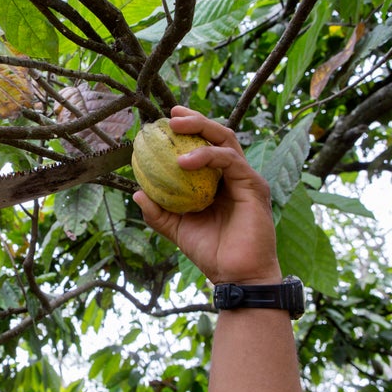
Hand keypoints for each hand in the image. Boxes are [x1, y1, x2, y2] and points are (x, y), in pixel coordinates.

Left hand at [133, 106, 280, 284]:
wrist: (235, 276)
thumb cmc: (211, 253)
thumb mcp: (177, 229)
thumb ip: (159, 211)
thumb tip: (138, 193)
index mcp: (219, 182)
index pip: (205, 147)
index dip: (188, 131)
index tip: (165, 121)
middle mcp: (234, 176)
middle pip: (217, 136)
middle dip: (195, 120)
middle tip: (172, 115)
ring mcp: (246, 179)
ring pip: (226, 141)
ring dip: (200, 129)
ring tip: (175, 127)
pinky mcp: (254, 186)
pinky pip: (230, 161)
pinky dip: (207, 156)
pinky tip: (183, 161)